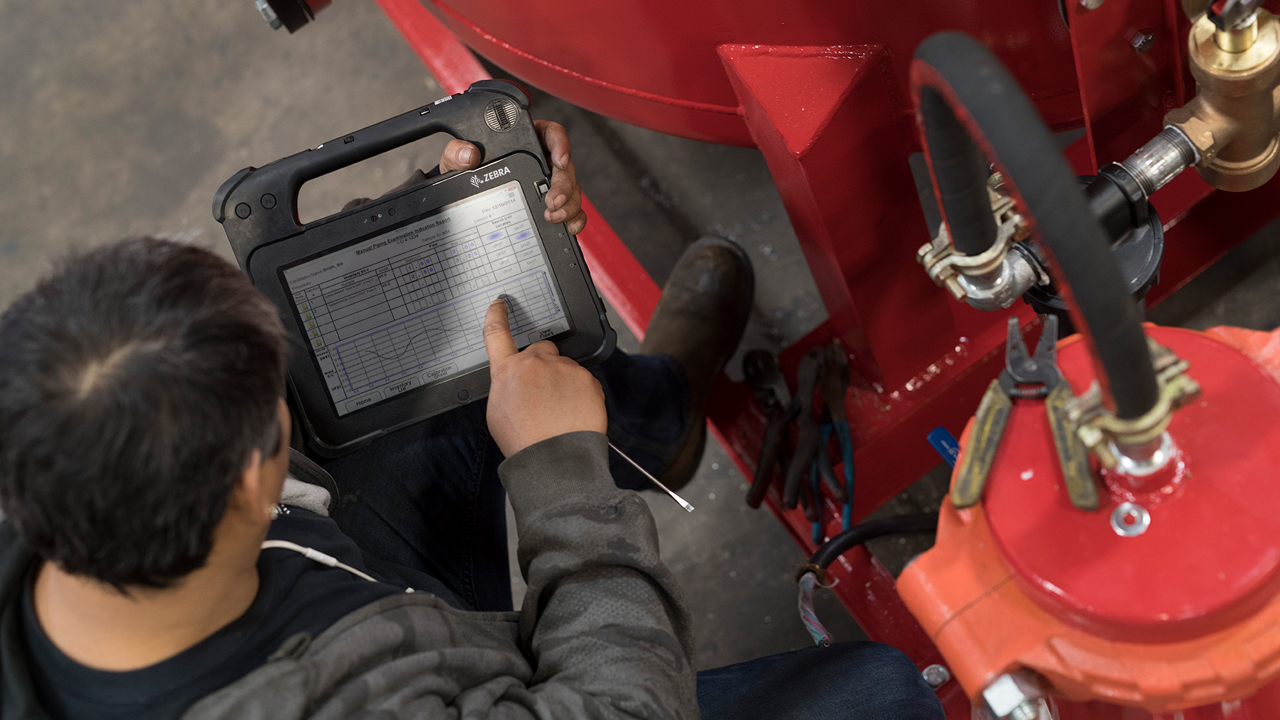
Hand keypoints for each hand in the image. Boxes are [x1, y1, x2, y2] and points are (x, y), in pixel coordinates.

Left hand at [437, 119, 586, 234]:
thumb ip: (457, 153)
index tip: (559, 160)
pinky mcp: (551, 204)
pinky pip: (570, 209)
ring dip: (568, 205)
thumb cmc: (465, 172)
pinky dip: (574, 219)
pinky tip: (569, 227)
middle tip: (552, 201)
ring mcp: (548, 184)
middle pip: (565, 168)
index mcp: (526, 140)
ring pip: (571, 190)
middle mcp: (542, 160)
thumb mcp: (456, 160)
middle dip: (564, 185)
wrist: (463, 199)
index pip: (550, 134)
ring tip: (552, 216)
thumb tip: (468, 154)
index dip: (561, 144)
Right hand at [483, 297, 605, 455]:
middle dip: (543, 365)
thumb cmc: (525, 442)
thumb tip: (515, 380)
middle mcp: (535, 363)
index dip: (497, 315)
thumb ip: (506, 386)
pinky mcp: (587, 378)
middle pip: (541, 350)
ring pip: (565, 367)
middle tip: (545, 393)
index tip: (500, 304)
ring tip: (561, 411)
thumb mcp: (498, 412)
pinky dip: (581, 393)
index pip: (496, 334)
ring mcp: (563, 368)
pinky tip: (575, 413)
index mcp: (507, 371)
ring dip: (564, 382)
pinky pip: (584, 379)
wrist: (556, 459)